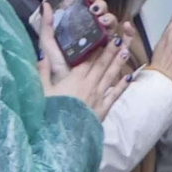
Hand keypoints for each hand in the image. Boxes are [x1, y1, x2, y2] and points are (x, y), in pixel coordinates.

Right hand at [39, 6, 132, 120]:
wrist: (61, 135)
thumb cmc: (48, 112)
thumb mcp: (41, 90)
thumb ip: (42, 71)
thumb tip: (42, 55)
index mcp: (74, 79)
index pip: (87, 59)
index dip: (95, 47)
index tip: (102, 36)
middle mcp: (89, 85)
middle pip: (101, 64)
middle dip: (110, 49)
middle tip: (119, 36)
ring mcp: (98, 97)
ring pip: (111, 76)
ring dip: (119, 62)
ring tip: (126, 49)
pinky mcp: (103, 109)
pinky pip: (115, 94)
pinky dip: (123, 85)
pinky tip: (130, 76)